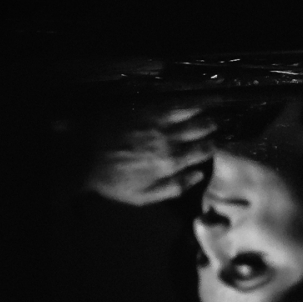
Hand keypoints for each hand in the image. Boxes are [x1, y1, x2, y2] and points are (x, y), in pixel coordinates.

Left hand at [84, 105, 216, 205]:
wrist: (85, 157)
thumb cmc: (114, 181)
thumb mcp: (142, 197)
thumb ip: (174, 187)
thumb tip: (199, 175)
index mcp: (170, 162)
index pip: (203, 151)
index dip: (214, 147)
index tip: (217, 147)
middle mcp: (169, 140)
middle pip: (202, 129)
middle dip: (212, 128)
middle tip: (216, 129)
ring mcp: (159, 123)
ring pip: (192, 114)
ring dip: (204, 114)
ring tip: (209, 115)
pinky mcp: (148, 110)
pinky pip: (174, 104)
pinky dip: (188, 105)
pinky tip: (193, 105)